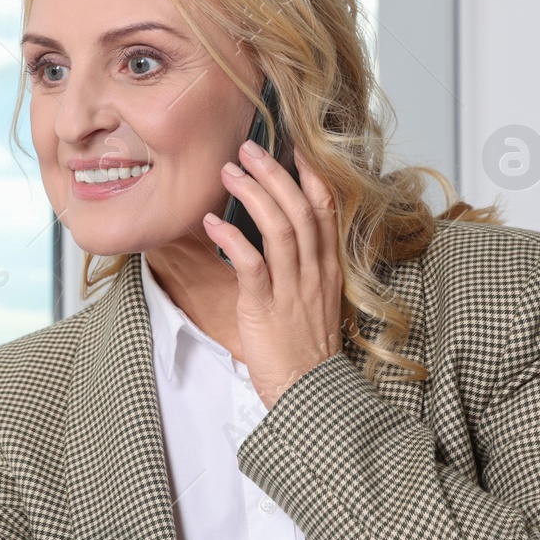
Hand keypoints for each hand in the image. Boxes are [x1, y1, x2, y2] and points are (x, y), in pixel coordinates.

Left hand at [202, 141, 342, 410]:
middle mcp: (314, 272)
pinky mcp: (265, 308)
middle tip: (248, 148)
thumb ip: (300, 268)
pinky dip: (231, 239)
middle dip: (275, 174)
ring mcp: (292, 289)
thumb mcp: (312, 300)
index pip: (325, 210)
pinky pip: (251, 265)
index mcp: (327, 268)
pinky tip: (212, 223)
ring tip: (229, 173)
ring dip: (253, 196)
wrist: (310, 391)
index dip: (310, 176)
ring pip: (280, 229)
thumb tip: (274, 238)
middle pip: (300, 210)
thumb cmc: (304, 348)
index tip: (295, 147)